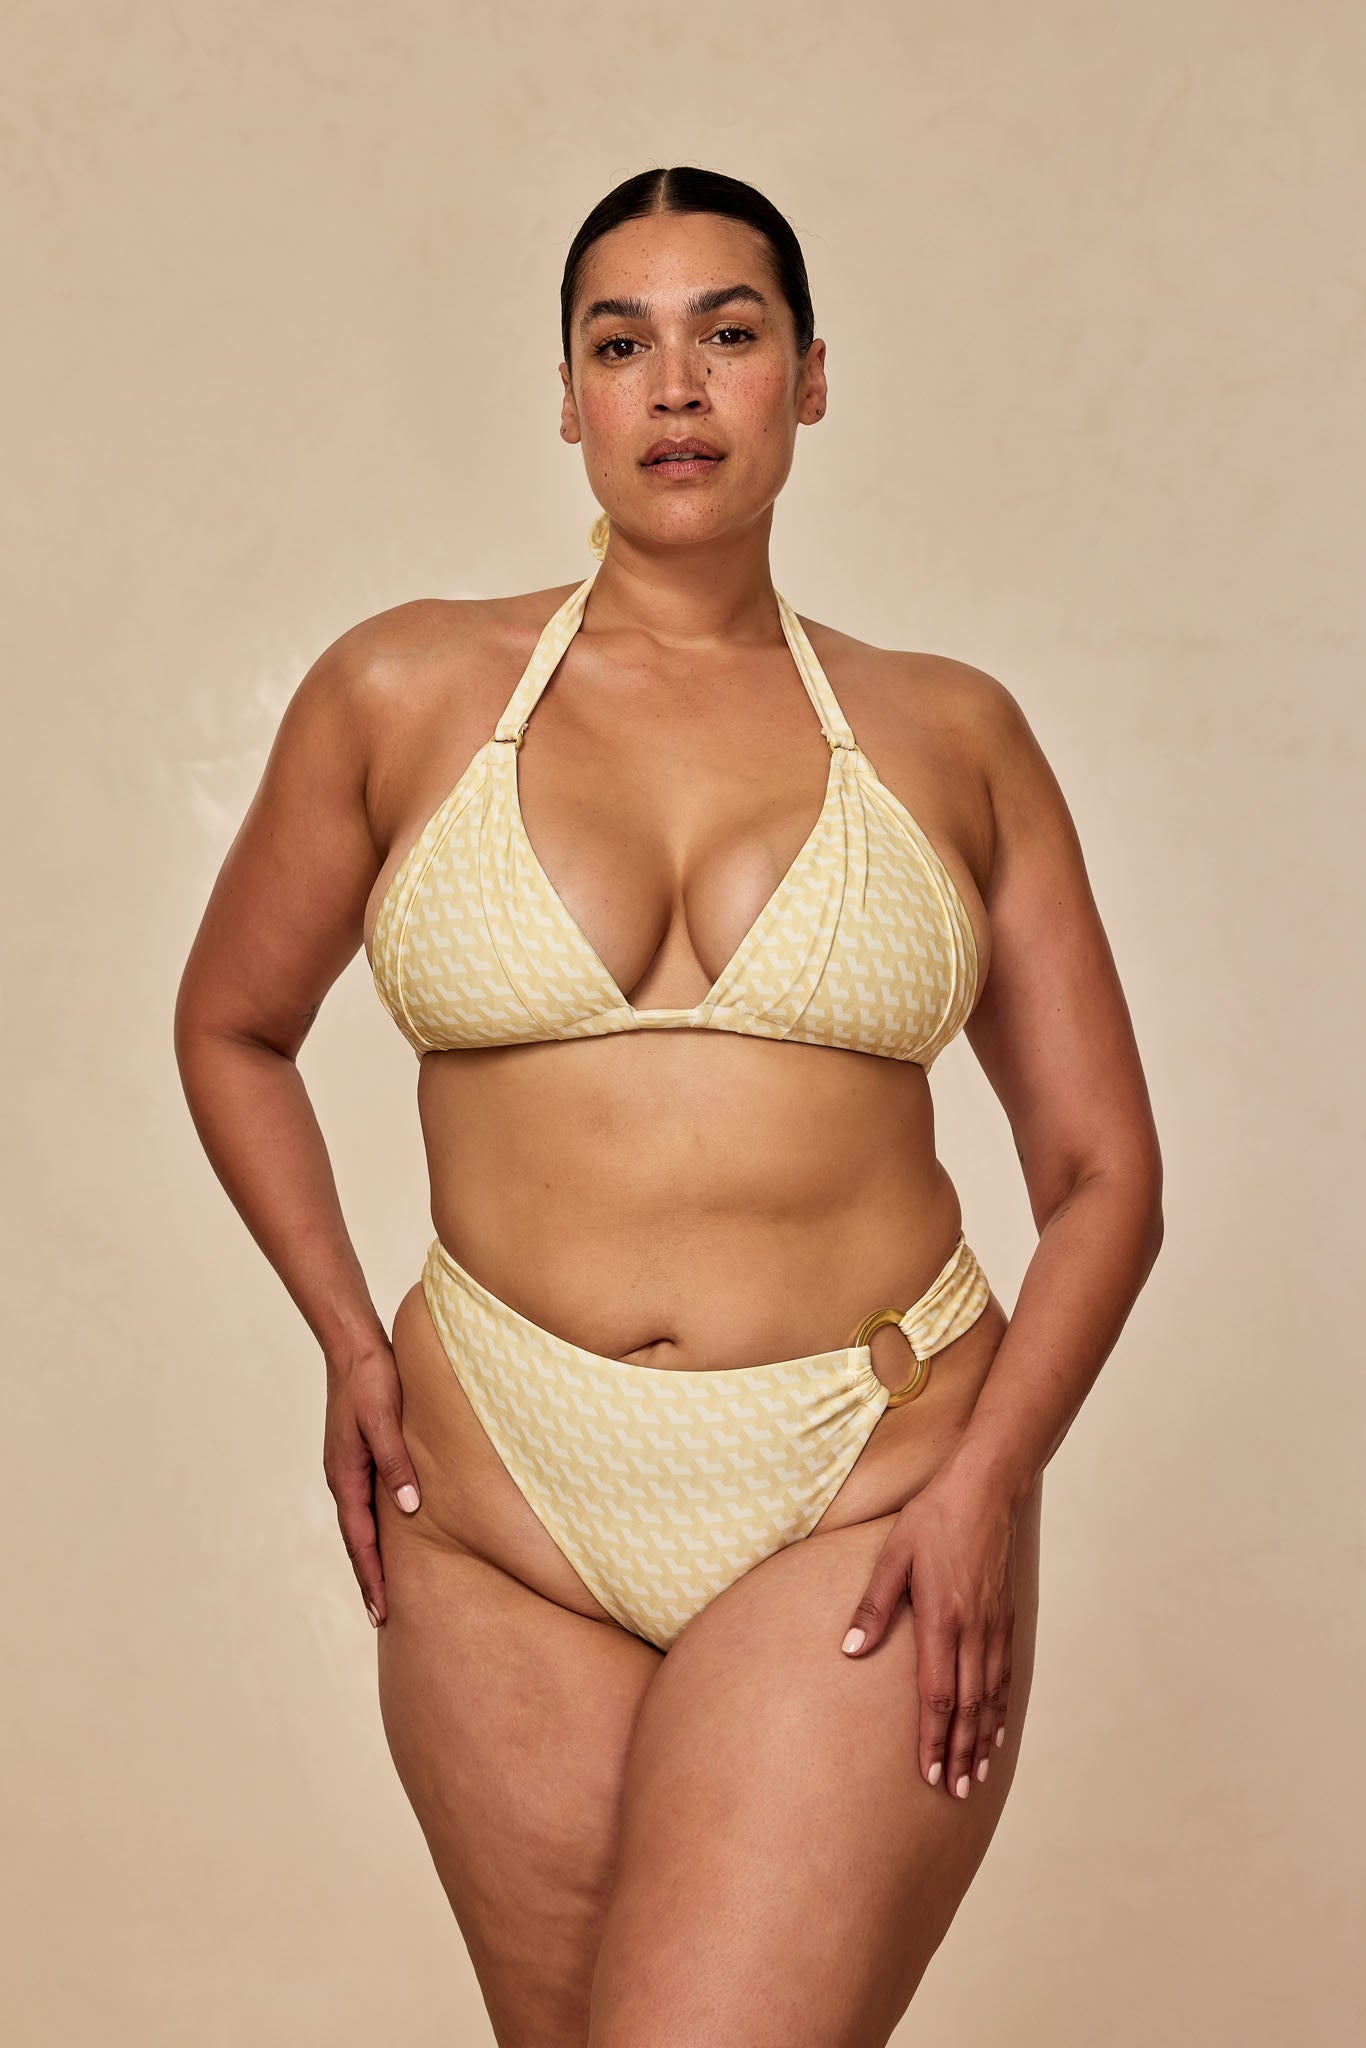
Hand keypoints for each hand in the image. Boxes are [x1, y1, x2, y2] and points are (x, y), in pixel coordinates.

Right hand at [322, 1342, 421, 1628]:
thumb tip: (410, 1508)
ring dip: (370, 1557)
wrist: (353, 1347)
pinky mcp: (359, 1456)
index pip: (360, 1540)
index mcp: (346, 1475)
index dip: (373, 1577)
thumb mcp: (384, 1419)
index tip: (381, 1611)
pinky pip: (366, 1503)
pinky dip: (374, 1530)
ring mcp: (348, 1467)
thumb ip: (396, 1462)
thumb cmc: (371, 1380)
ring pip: (360, 1524)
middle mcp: (343, 1477)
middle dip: (369, 1578)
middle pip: (356, 1540)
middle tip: (382, 1618)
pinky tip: (388, 1535)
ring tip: (383, 1588)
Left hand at [839, 1465, 1017, 1797]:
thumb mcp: (892, 1555)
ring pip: (990, 1696)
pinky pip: (1005, 1673)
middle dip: (960, 1754)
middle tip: (954, 1792)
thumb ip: (873, 1607)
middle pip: (967, 1707)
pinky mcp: (1006, 1616)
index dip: (933, 1739)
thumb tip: (850, 1651)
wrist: (988, 1488)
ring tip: (977, 1775)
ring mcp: (994, 1625)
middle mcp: (973, 1630)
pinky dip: (1001, 1707)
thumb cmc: (933, 1518)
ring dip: (983, 1739)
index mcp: (941, 1619)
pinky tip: (997, 1728)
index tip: (929, 1774)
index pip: (937, 1696)